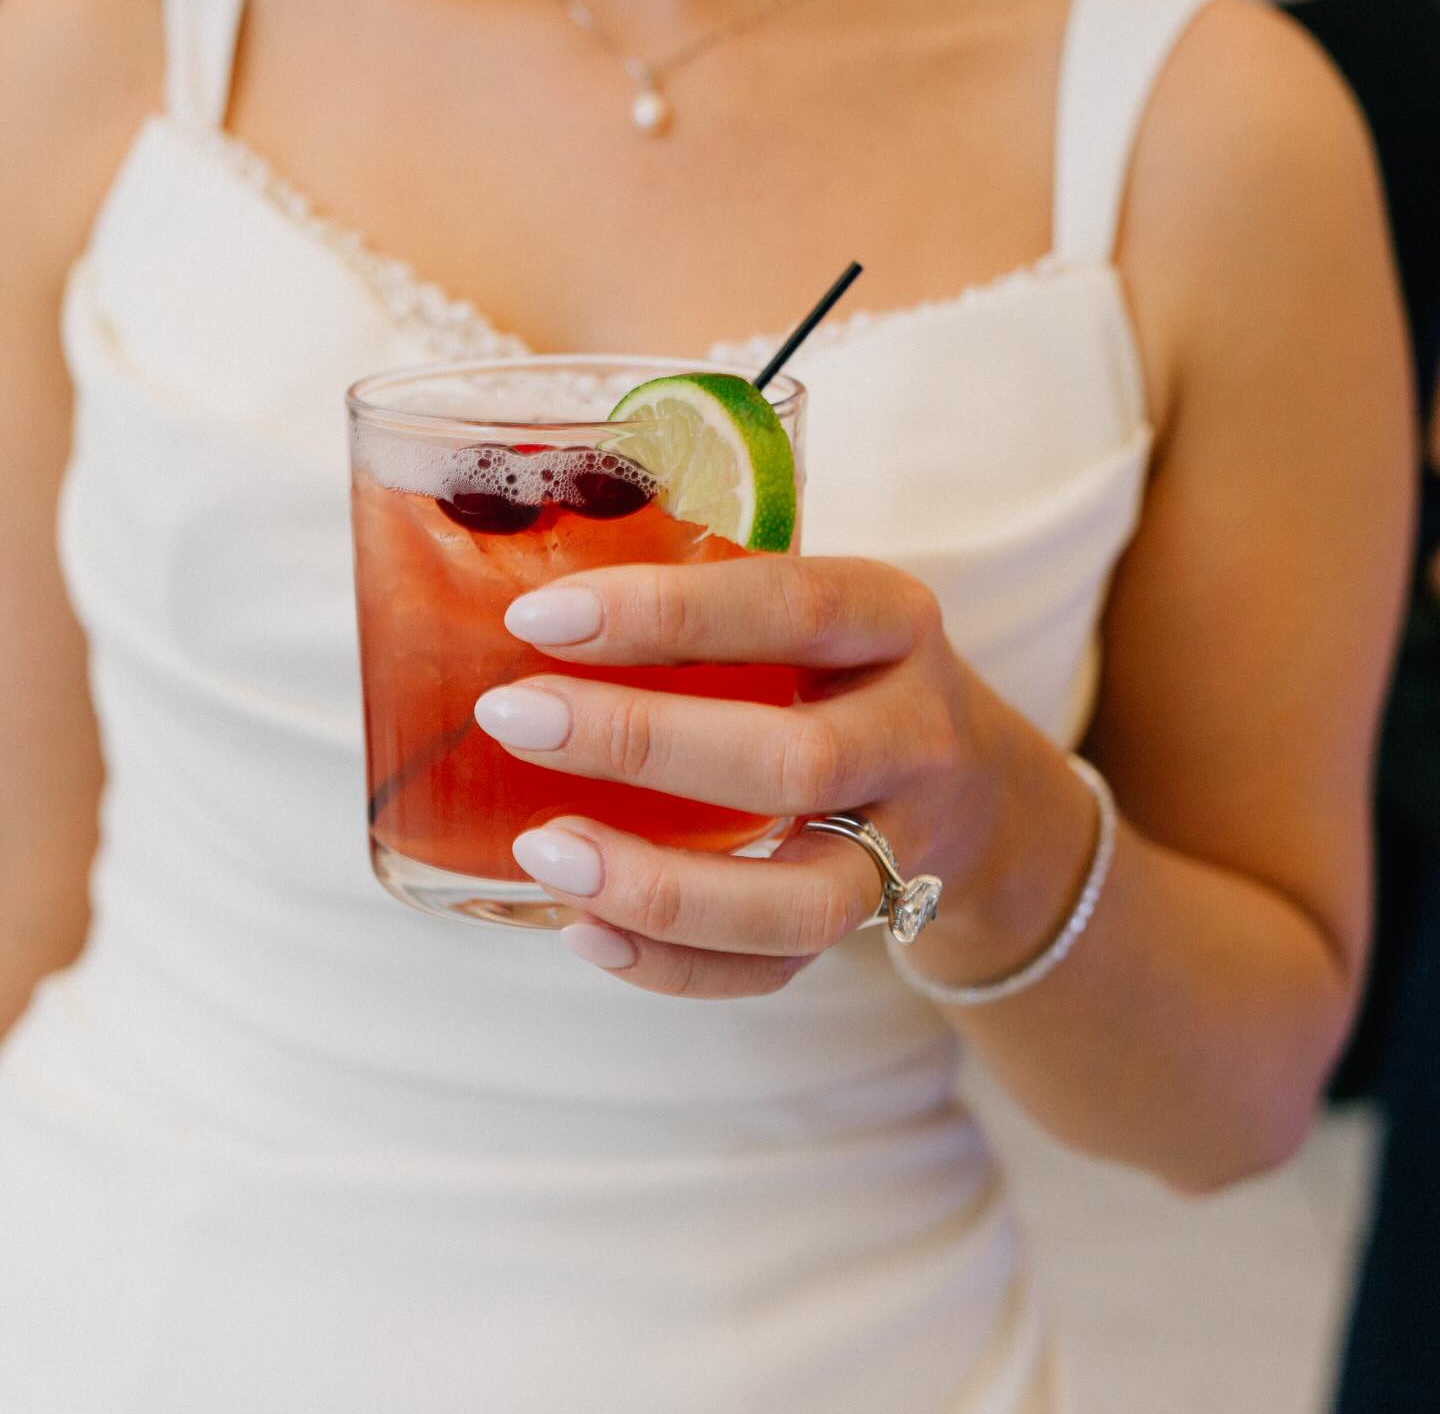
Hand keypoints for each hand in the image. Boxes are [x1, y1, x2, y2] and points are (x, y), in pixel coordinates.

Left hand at [472, 557, 997, 998]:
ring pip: (803, 900)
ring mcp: (907, 843)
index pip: (789, 606)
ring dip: (661, 886)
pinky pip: (780, 969)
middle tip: (512, 718)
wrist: (970, 781)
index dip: (662, 614)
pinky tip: (585, 928)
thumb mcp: (806, 610)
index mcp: (893, 620)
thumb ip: (702, 604)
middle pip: (794, 760)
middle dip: (640, 741)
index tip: (537, 619)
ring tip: (544, 853)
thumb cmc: (836, 672)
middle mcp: (916, 733)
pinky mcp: (875, 926)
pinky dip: (677, 964)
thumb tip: (515, 607)